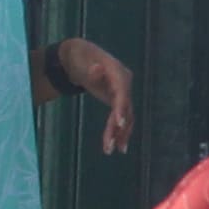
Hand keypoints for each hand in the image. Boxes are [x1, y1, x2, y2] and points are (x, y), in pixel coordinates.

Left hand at [52, 35, 132, 152]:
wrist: (83, 57)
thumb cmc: (82, 59)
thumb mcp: (84, 62)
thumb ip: (91, 69)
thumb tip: (97, 69)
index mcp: (119, 73)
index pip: (122, 93)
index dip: (122, 108)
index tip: (119, 123)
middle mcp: (125, 84)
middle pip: (124, 109)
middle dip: (117, 128)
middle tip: (109, 146)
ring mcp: (123, 93)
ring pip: (126, 116)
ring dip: (119, 134)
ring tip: (109, 150)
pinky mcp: (119, 101)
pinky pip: (122, 118)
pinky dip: (119, 131)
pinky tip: (118, 146)